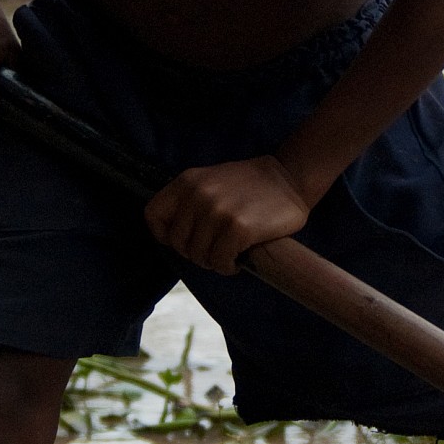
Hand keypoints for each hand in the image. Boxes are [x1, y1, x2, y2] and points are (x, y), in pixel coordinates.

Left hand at [146, 157, 312, 274]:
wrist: (290, 177)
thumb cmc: (250, 185)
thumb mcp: (211, 181)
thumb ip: (189, 201)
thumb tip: (172, 237)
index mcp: (187, 182)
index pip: (153, 215)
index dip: (165, 235)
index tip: (185, 240)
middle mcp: (198, 195)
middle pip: (178, 243)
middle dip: (195, 253)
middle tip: (214, 250)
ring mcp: (217, 212)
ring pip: (199, 256)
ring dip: (214, 261)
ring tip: (229, 253)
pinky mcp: (237, 228)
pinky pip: (220, 262)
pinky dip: (228, 267)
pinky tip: (239, 259)